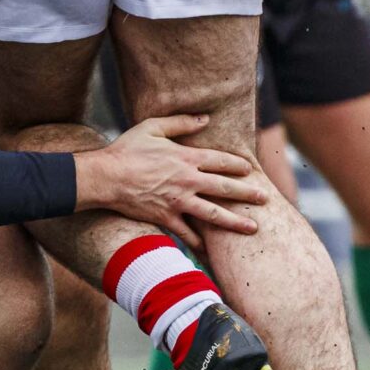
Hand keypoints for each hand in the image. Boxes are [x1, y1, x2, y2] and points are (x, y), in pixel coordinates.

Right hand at [75, 113, 272, 243]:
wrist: (104, 177)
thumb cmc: (126, 149)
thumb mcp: (152, 127)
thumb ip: (181, 122)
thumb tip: (205, 118)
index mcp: (186, 158)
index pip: (221, 161)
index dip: (238, 165)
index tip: (249, 170)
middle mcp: (187, 181)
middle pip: (225, 189)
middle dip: (248, 194)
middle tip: (264, 199)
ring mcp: (178, 202)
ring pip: (214, 215)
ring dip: (236, 223)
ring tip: (253, 229)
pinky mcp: (166, 218)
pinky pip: (188, 234)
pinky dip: (200, 244)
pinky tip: (213, 252)